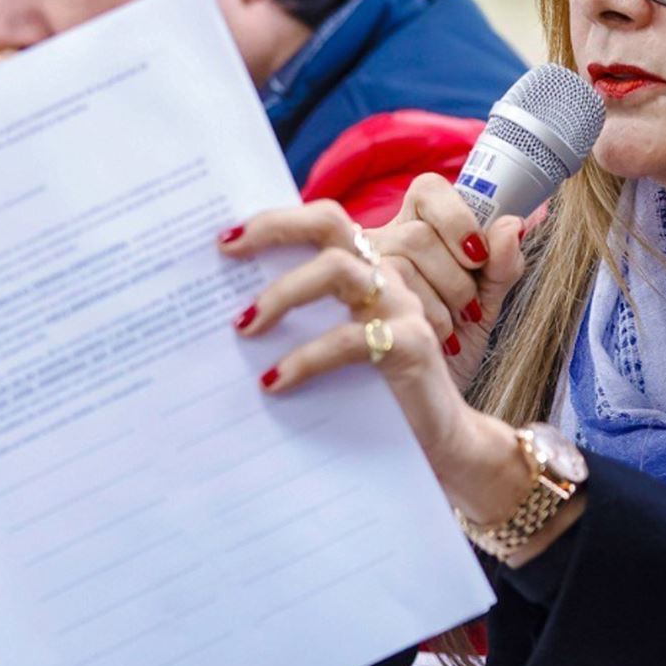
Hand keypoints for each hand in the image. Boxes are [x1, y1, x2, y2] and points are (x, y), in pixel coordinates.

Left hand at [218, 199, 532, 527]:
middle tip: (227, 251)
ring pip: (337, 269)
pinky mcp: (411, 344)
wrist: (442, 443)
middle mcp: (382, 277)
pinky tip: (274, 382)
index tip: (223, 240)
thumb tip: (231, 320)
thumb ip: (297, 327)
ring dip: (283, 292)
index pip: (318, 223)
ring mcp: (400, 306)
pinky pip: (349, 339)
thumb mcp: (330, 353)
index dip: (273, 222)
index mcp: (362, 272)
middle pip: (330, 223)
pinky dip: (306, 358)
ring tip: (243, 326)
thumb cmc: (376, 396)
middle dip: (275, 226)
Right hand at [369, 173, 526, 387]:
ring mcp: (359, 272)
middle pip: (417, 231)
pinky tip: (438, 339)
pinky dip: (426, 316)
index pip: (428, 190)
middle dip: (456, 274)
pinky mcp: (350, 304)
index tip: (480, 256)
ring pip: (401, 258)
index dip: (457, 215)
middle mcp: (379, 243)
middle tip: (469, 308)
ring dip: (441, 298)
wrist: (433, 403)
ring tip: (451, 329)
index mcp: (412, 228)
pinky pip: (388, 291)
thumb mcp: (486, 303)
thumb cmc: (453, 347)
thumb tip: (521, 221)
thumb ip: (504, 262)